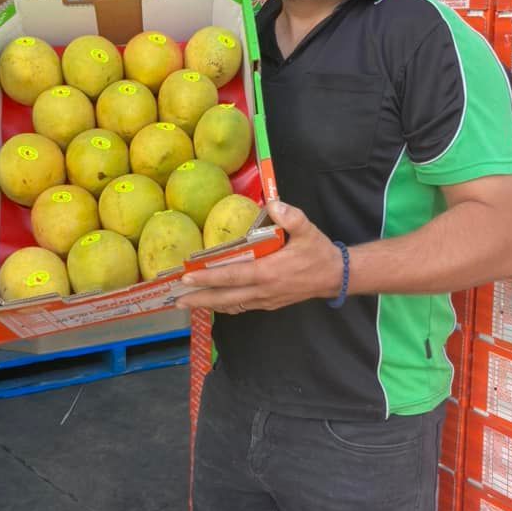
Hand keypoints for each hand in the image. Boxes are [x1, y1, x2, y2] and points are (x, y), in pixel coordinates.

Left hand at [176, 200, 343, 314]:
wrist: (335, 276)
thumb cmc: (318, 252)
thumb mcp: (308, 230)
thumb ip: (291, 216)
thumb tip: (272, 203)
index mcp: (268, 272)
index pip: (232, 276)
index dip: (209, 278)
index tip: (188, 276)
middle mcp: (263, 290)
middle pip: (225, 298)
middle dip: (199, 298)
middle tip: (176, 299)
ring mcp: (265, 300)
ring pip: (231, 305)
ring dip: (209, 304)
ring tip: (187, 302)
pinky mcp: (269, 304)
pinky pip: (242, 306)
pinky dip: (225, 305)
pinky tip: (215, 303)